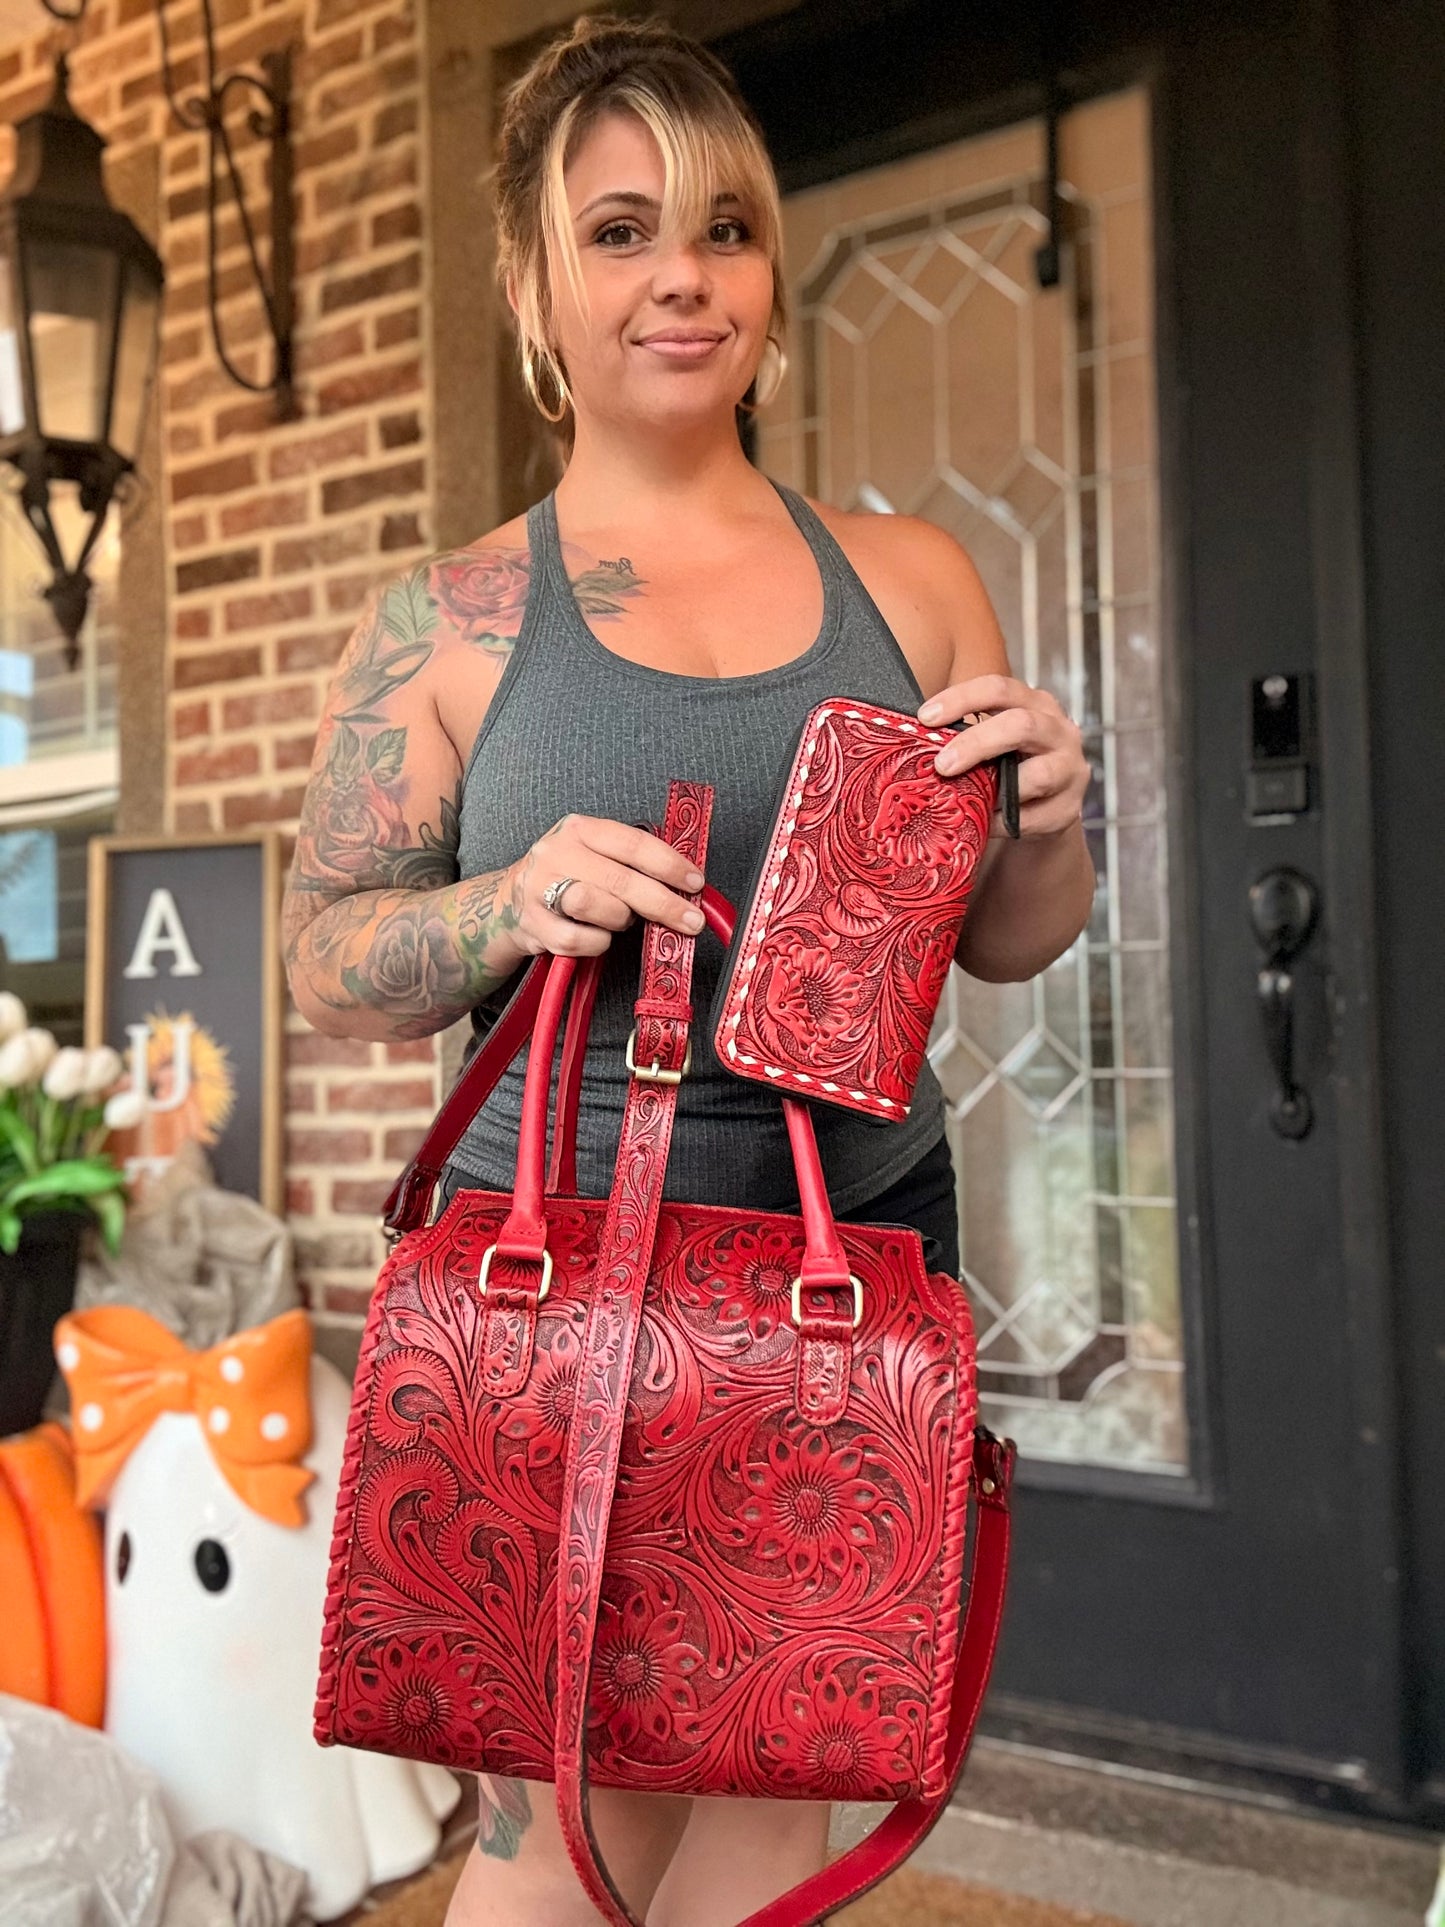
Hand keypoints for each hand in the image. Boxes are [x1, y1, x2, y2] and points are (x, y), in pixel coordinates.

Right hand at [501, 814, 705, 959]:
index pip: (633, 843)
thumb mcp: (594, 854)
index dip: (669, 864)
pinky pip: (578, 940)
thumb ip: (632, 863)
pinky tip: (597, 937)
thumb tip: (685, 884)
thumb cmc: (567, 877)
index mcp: (580, 829)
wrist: (508, 901)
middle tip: (690, 920)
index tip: (695, 882)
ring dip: (619, 919)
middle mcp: (557, 852)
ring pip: (596, 905)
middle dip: (663, 903)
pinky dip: (597, 943)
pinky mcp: (533, 923)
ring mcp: (540, 888)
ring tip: (621, 920)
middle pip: (620, 879)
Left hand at [919, 674, 1088, 837]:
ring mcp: (1070, 768)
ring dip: (995, 791)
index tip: (925, 717)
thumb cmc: (1009, 767)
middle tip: (942, 765)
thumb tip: (911, 739)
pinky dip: (1001, 823)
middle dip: (977, 743)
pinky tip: (983, 824)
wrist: (1046, 811)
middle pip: (1021, 725)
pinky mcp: (1071, 808)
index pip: (999, 689)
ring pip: (1037, 775)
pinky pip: (1031, 818)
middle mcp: (1058, 729)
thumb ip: (965, 735)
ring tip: (967, 801)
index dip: (961, 699)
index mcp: (1034, 703)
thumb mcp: (993, 742)